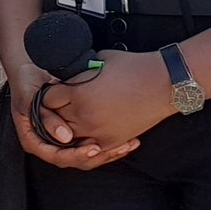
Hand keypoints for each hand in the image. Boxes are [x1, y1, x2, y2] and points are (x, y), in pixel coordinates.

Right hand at [6, 60, 139, 170]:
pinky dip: (107, 141)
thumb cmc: (26, 82)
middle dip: (100, 156)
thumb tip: (65, 137)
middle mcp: (48, 143)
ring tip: (128, 144)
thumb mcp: (31, 98)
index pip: (58, 157)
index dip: (77, 155)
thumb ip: (45, 118)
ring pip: (86, 154)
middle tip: (119, 147)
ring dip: (108, 151)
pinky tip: (125, 138)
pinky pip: (89, 142)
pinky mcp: (72, 131)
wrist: (27, 68)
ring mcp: (61, 138)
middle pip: (76, 160)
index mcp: (34, 141)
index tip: (94, 148)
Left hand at [41, 49, 172, 151]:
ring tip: (72, 117)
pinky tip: (86, 131)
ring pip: (68, 138)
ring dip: (67, 128)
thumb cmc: (133, 67)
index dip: (51, 92)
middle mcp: (83, 116)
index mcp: (78, 93)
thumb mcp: (99, 60)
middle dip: (56, 111)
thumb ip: (80, 71)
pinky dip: (84, 142)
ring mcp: (97, 132)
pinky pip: (89, 149)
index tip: (56, 89)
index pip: (48, 99)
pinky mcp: (111, 142)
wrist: (162, 83)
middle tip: (61, 103)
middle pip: (54, 120)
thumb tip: (70, 76)